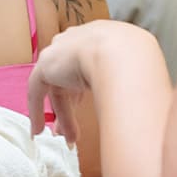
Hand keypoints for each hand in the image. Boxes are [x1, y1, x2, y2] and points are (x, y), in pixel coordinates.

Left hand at [26, 21, 158, 139]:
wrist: (123, 54)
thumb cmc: (138, 62)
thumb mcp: (137, 67)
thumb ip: (129, 79)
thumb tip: (139, 101)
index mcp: (99, 38)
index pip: (85, 64)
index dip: (83, 89)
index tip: (84, 107)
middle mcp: (77, 41)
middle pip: (68, 78)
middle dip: (71, 106)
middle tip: (73, 130)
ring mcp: (60, 51)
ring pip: (56, 88)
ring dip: (62, 115)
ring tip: (64, 139)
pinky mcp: (46, 65)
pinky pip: (38, 90)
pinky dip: (37, 110)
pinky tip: (37, 130)